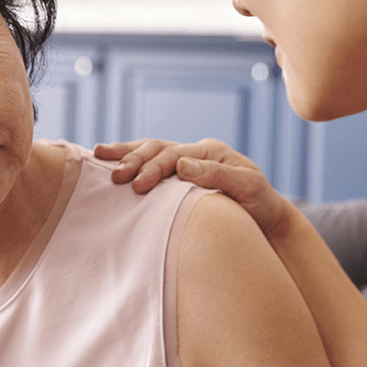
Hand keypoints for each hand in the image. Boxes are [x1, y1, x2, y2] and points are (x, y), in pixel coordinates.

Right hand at [94, 138, 294, 241]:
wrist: (268, 219)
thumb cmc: (260, 205)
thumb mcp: (247, 188)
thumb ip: (217, 175)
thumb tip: (182, 165)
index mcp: (210, 151)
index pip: (174, 155)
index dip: (154, 168)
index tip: (138, 186)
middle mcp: (196, 152)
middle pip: (157, 148)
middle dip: (133, 159)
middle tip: (114, 176)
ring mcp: (187, 162)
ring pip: (150, 150)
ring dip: (125, 153)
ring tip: (99, 155)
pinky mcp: (180, 176)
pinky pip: (152, 163)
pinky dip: (131, 160)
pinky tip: (110, 163)